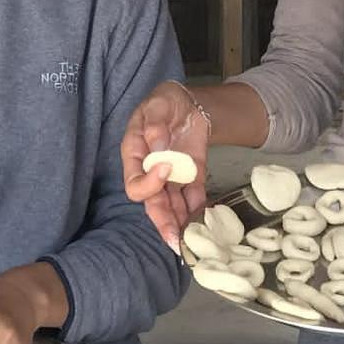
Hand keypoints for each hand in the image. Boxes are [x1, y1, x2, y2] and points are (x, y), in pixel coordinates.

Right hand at [120, 80, 210, 249]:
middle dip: (164, 222)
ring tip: (192, 240)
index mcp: (135, 156)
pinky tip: (208, 222)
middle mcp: (152, 173)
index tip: (166, 168)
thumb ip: (155, 125)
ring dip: (182, 223)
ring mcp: (173, 178)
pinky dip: (200, 210)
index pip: (135, 181)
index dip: (148, 182)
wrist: (188, 103)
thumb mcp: (158, 105)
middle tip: (176, 239)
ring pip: (174, 207)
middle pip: (153, 203)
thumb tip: (158, 145)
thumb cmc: (164, 102)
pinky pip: (194, 198)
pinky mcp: (193, 178)